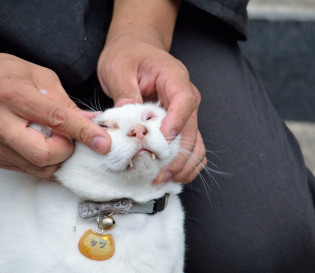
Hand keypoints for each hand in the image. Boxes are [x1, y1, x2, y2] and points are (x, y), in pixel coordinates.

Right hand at [0, 44, 110, 177]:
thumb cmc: (3, 74)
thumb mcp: (38, 75)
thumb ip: (64, 101)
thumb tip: (91, 123)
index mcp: (11, 94)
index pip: (55, 119)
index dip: (83, 132)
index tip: (103, 142)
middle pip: (44, 154)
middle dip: (67, 151)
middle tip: (71, 138)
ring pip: (38, 168)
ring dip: (58, 159)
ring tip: (58, 141)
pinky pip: (28, 170)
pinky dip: (45, 163)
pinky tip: (46, 147)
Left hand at [97, 13, 205, 183]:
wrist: (136, 48)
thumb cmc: (128, 55)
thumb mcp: (118, 67)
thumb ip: (125, 91)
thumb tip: (128, 118)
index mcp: (175, 79)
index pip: (185, 102)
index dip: (176, 123)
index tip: (163, 142)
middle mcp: (186, 98)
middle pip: (192, 130)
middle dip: (178, 157)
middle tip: (159, 176)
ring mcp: (185, 114)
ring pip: (196, 144)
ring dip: (183, 166)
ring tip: (163, 181)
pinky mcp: (179, 126)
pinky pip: (189, 148)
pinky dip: (182, 165)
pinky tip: (168, 177)